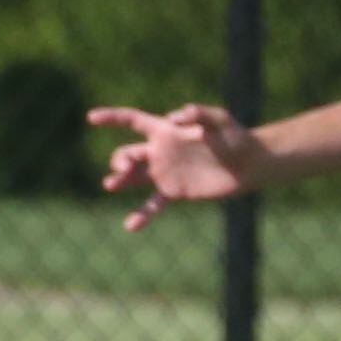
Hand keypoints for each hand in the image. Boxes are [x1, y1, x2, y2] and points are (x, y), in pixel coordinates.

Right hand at [87, 103, 262, 233]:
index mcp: (166, 130)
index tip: (91, 118)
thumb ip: (198, 114)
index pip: (132, 121)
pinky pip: (153, 205)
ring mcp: (165, 173)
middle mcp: (160, 152)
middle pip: (128, 153)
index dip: (112, 118)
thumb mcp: (219, 120)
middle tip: (125, 167)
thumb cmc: (236, 136)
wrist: (249, 164)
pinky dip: (141, 215)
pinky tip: (129, 226)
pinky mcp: (175, 192)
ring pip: (133, 178)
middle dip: (121, 159)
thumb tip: (176, 117)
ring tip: (111, 185)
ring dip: (119, 181)